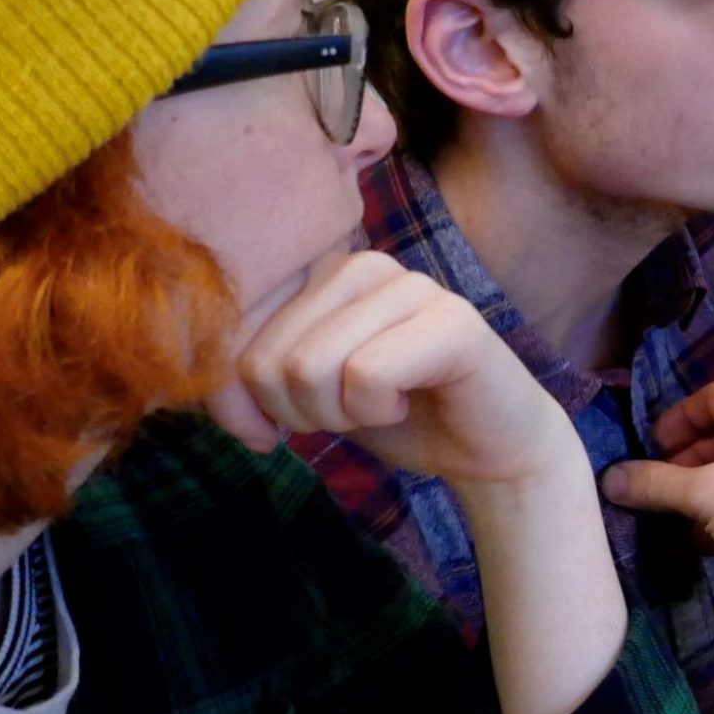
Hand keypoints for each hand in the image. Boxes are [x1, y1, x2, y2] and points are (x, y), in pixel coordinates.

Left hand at [213, 252, 573, 487]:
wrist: (487, 449)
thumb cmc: (396, 414)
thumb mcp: (304, 396)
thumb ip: (253, 386)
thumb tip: (226, 407)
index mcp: (319, 272)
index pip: (234, 333)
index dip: (240, 400)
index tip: (274, 430)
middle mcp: (362, 263)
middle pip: (269, 358)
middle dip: (299, 413)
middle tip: (347, 415)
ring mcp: (411, 286)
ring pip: (311, 367)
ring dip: (340, 416)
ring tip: (381, 406)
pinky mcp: (453, 321)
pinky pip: (367, 377)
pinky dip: (380, 413)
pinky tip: (410, 403)